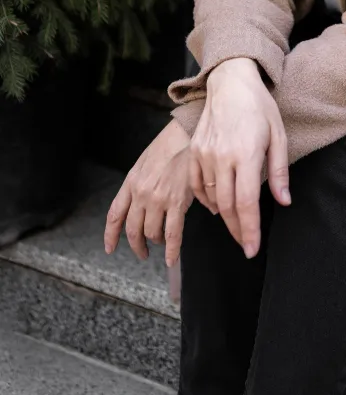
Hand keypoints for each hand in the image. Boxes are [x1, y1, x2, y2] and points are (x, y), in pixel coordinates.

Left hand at [104, 119, 200, 267]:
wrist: (187, 135)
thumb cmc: (169, 145)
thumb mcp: (144, 162)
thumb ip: (138, 183)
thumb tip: (141, 203)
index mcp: (131, 183)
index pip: (115, 215)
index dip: (111, 235)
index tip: (110, 248)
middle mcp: (141, 194)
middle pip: (133, 229)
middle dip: (136, 245)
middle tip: (142, 252)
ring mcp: (158, 200)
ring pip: (152, 233)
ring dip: (156, 241)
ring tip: (161, 242)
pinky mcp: (177, 203)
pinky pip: (172, 234)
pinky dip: (171, 250)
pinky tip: (171, 259)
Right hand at [189, 57, 290, 258]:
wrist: (230, 83)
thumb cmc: (259, 107)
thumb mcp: (278, 136)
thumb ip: (279, 171)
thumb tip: (284, 201)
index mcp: (245, 154)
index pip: (246, 203)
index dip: (249, 230)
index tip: (252, 249)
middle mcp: (221, 157)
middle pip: (228, 206)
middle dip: (237, 230)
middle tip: (245, 246)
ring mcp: (204, 154)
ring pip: (212, 198)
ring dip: (224, 216)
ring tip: (236, 226)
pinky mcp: (194, 151)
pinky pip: (196, 185)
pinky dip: (207, 199)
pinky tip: (217, 206)